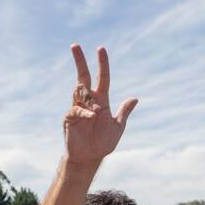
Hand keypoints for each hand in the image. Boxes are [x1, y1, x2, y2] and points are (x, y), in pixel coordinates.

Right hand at [63, 45, 137, 164]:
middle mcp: (88, 101)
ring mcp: (77, 108)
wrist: (90, 158)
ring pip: (78, 91)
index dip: (102, 63)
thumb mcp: (118, 127)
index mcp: (101, 99)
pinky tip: (92, 116)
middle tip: (75, 45)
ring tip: (96, 112)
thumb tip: (135, 98)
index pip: (102, 77)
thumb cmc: (103, 143)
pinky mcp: (69, 118)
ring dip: (87, 96)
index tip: (100, 49)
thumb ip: (124, 112)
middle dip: (80, 61)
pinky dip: (84, 111)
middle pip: (82, 76)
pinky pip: (76, 110)